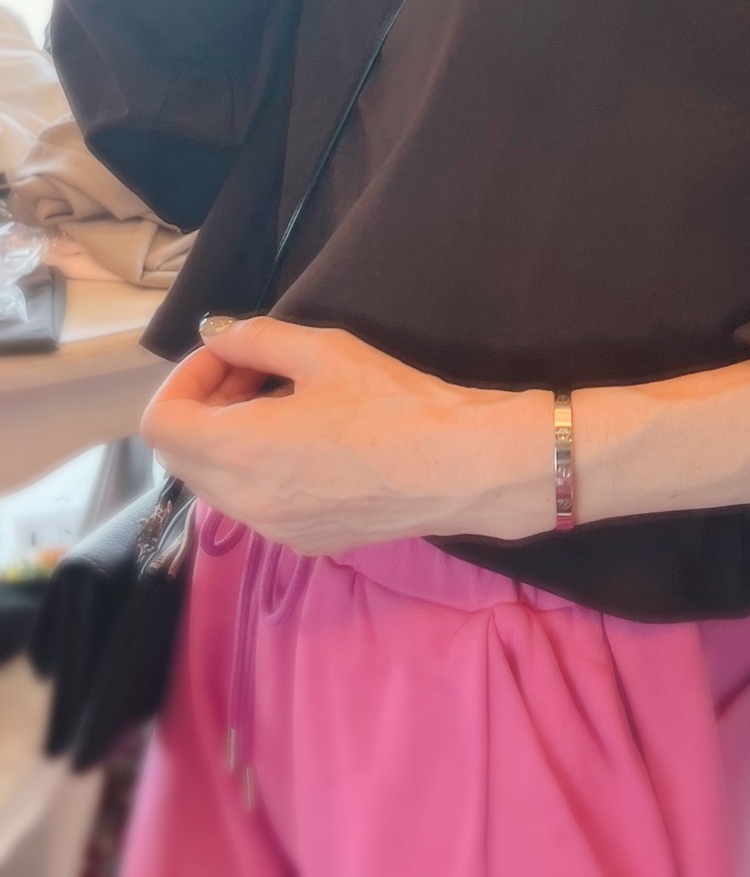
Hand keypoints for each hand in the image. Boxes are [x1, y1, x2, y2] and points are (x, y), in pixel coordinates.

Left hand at [140, 317, 553, 554]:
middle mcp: (242, 502)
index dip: (185, 378)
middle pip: (181, 455)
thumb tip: (217, 335)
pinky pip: (253, 503)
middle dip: (205, 405)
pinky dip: (258, 468)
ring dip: (229, 438)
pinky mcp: (305, 542)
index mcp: (239, 451)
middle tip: (257, 371)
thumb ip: (256, 339)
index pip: (161, 424)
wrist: (460, 467)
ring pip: (215, 483)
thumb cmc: (394, 403)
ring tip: (286, 403)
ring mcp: (273, 530)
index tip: (231, 355)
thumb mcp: (324, 351)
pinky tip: (311, 442)